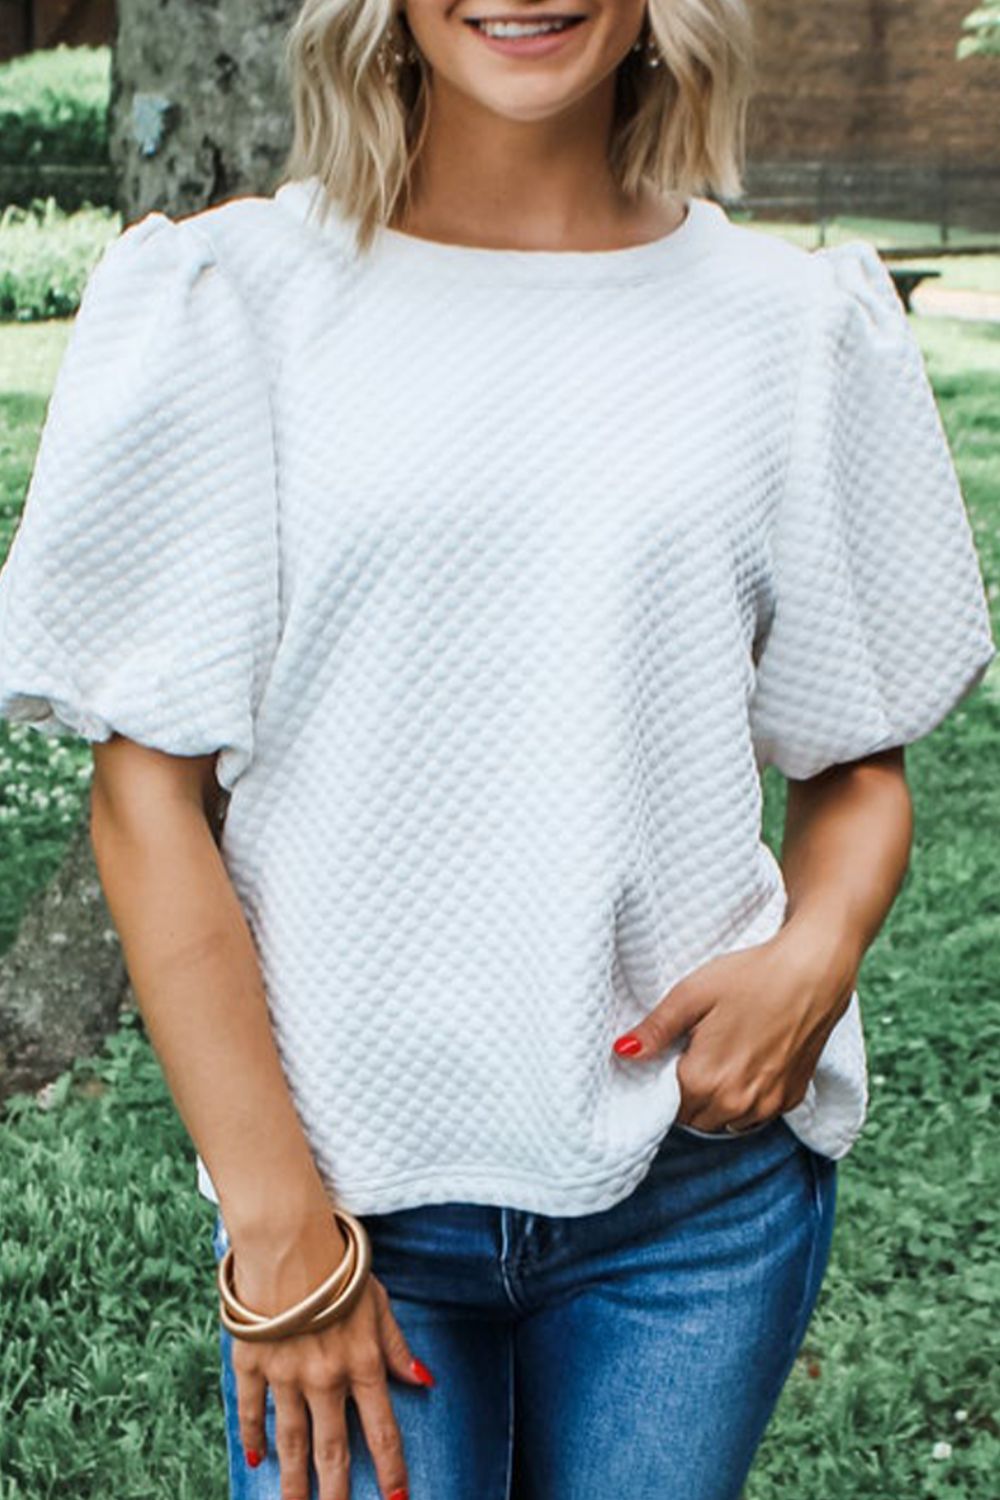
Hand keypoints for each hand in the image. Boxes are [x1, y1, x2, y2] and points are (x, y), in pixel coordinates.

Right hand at [229, 1211, 431, 1499]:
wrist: (288, 1238)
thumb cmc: (340, 1264)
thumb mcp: (378, 1301)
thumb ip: (398, 1346)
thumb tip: (425, 1381)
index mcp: (362, 1362)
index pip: (381, 1429)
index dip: (390, 1467)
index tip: (397, 1497)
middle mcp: (325, 1377)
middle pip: (332, 1448)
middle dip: (335, 1491)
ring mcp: (286, 1373)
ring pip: (292, 1439)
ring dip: (293, 1480)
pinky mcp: (252, 1360)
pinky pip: (252, 1408)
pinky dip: (252, 1434)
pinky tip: (255, 1457)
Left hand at [610, 922, 858, 1132]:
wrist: (815, 971)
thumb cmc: (751, 976)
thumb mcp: (692, 994)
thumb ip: (655, 1029)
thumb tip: (622, 1052)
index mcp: (704, 1080)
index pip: (666, 1106)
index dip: (661, 1083)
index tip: (668, 1058)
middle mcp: (736, 1104)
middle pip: (693, 1119)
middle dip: (686, 1095)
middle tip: (692, 1054)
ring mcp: (768, 1105)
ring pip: (723, 1123)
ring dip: (713, 1103)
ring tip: (718, 1059)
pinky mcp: (792, 1098)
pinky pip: (755, 1116)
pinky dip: (744, 1101)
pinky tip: (746, 1065)